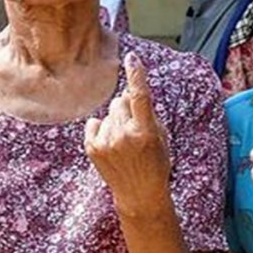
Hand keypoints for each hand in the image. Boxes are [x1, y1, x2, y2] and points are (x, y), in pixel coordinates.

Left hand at [85, 53, 170, 215]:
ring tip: (124, 143)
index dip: (136, 74)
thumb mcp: (161, 137)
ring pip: (108, 113)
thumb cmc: (154, 163)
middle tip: (134, 128)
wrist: (139, 194)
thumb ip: (147, 113)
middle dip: (127, 109)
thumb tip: (129, 92)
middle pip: (120, 101)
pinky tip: (111, 145)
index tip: (132, 58)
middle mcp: (124, 136)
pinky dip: (101, 129)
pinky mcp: (92, 148)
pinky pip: (94, 123)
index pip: (140, 96)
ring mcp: (106, 143)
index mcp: (145, 132)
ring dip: (116, 121)